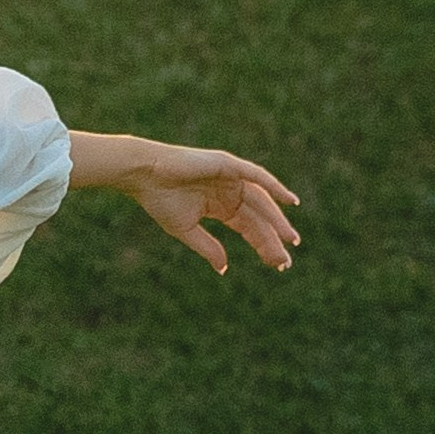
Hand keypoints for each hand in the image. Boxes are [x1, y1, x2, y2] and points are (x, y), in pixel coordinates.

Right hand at [66, 130, 300, 275]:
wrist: (144, 174)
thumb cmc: (159, 200)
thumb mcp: (186, 230)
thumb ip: (207, 247)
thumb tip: (224, 268)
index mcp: (220, 207)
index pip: (249, 228)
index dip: (264, 246)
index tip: (278, 265)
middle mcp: (230, 192)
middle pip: (259, 219)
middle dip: (273, 239)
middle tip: (286, 262)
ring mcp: (231, 178)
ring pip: (262, 201)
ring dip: (277, 220)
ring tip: (290, 240)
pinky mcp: (229, 165)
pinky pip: (257, 176)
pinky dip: (275, 186)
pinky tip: (290, 201)